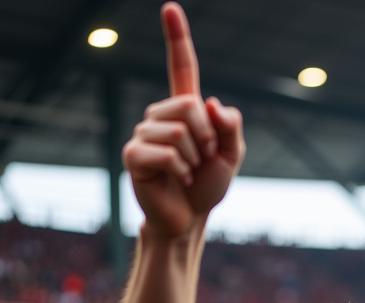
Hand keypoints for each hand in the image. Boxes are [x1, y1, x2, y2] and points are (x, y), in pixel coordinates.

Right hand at [124, 3, 244, 239]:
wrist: (188, 220)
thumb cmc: (206, 187)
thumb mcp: (231, 155)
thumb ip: (230, 126)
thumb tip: (209, 103)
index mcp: (184, 110)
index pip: (181, 67)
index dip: (177, 37)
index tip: (170, 7)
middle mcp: (159, 116)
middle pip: (189, 106)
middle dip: (207, 137)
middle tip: (202, 160)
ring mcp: (143, 134)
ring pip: (179, 131)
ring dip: (194, 157)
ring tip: (189, 172)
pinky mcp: (134, 156)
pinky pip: (167, 153)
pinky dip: (181, 170)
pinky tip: (177, 180)